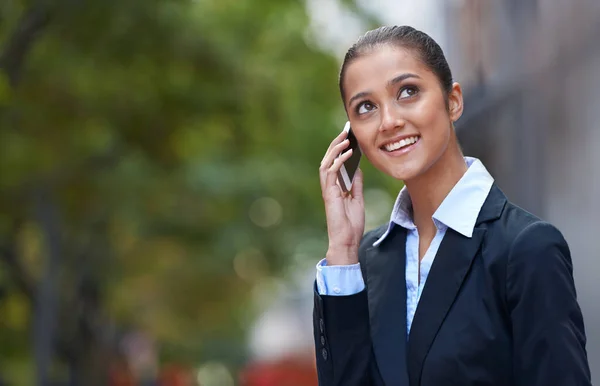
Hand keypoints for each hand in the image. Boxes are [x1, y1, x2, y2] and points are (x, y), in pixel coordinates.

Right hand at [319, 129, 364, 264]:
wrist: (347, 240)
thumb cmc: (351, 224)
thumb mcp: (357, 199)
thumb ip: (355, 184)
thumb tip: (357, 168)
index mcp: (335, 187)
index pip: (335, 163)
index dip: (340, 150)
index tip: (348, 138)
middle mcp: (329, 186)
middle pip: (329, 160)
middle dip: (336, 145)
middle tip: (345, 132)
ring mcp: (328, 189)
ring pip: (326, 163)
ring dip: (335, 149)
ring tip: (344, 139)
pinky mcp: (329, 193)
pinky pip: (331, 172)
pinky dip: (338, 161)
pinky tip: (347, 153)